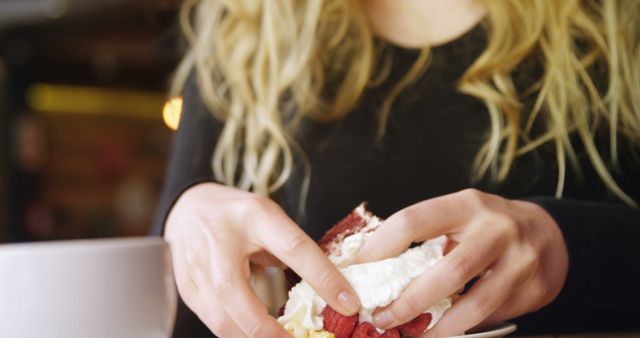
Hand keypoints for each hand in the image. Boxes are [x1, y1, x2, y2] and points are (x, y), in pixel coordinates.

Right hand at [164, 183, 359, 337]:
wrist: (188, 208)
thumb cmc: (237, 213)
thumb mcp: (269, 217)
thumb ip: (291, 249)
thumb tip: (326, 286)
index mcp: (253, 216)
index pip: (294, 248)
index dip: (323, 278)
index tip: (348, 303)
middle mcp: (221, 244)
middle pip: (242, 300)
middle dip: (271, 332)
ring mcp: (198, 270)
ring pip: (224, 322)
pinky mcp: (188, 290)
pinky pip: (215, 324)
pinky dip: (240, 335)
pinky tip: (259, 335)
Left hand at [352, 189, 568, 336]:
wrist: (550, 233)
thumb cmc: (487, 226)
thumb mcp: (458, 217)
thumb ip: (424, 237)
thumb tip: (371, 267)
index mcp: (466, 205)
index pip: (413, 221)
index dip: (381, 247)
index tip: (358, 270)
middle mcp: (496, 228)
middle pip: (447, 271)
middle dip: (409, 301)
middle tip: (382, 318)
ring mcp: (521, 259)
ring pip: (476, 303)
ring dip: (440, 327)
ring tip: (414, 336)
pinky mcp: (536, 287)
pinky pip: (495, 315)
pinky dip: (467, 326)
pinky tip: (446, 331)